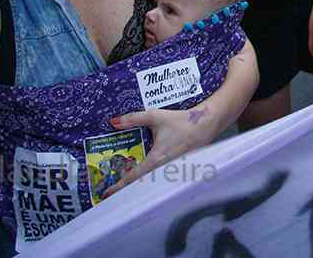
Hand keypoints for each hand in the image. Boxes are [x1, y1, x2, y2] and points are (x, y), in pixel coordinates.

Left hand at [100, 106, 217, 198]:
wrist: (207, 124)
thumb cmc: (181, 121)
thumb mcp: (155, 117)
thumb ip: (134, 118)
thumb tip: (113, 122)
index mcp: (156, 159)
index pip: (133, 177)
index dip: (118, 186)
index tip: (105, 194)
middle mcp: (164, 169)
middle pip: (141, 186)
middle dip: (126, 192)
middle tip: (111, 195)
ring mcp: (173, 172)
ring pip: (152, 185)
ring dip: (139, 189)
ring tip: (125, 192)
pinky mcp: (180, 171)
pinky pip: (162, 181)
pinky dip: (151, 184)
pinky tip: (146, 183)